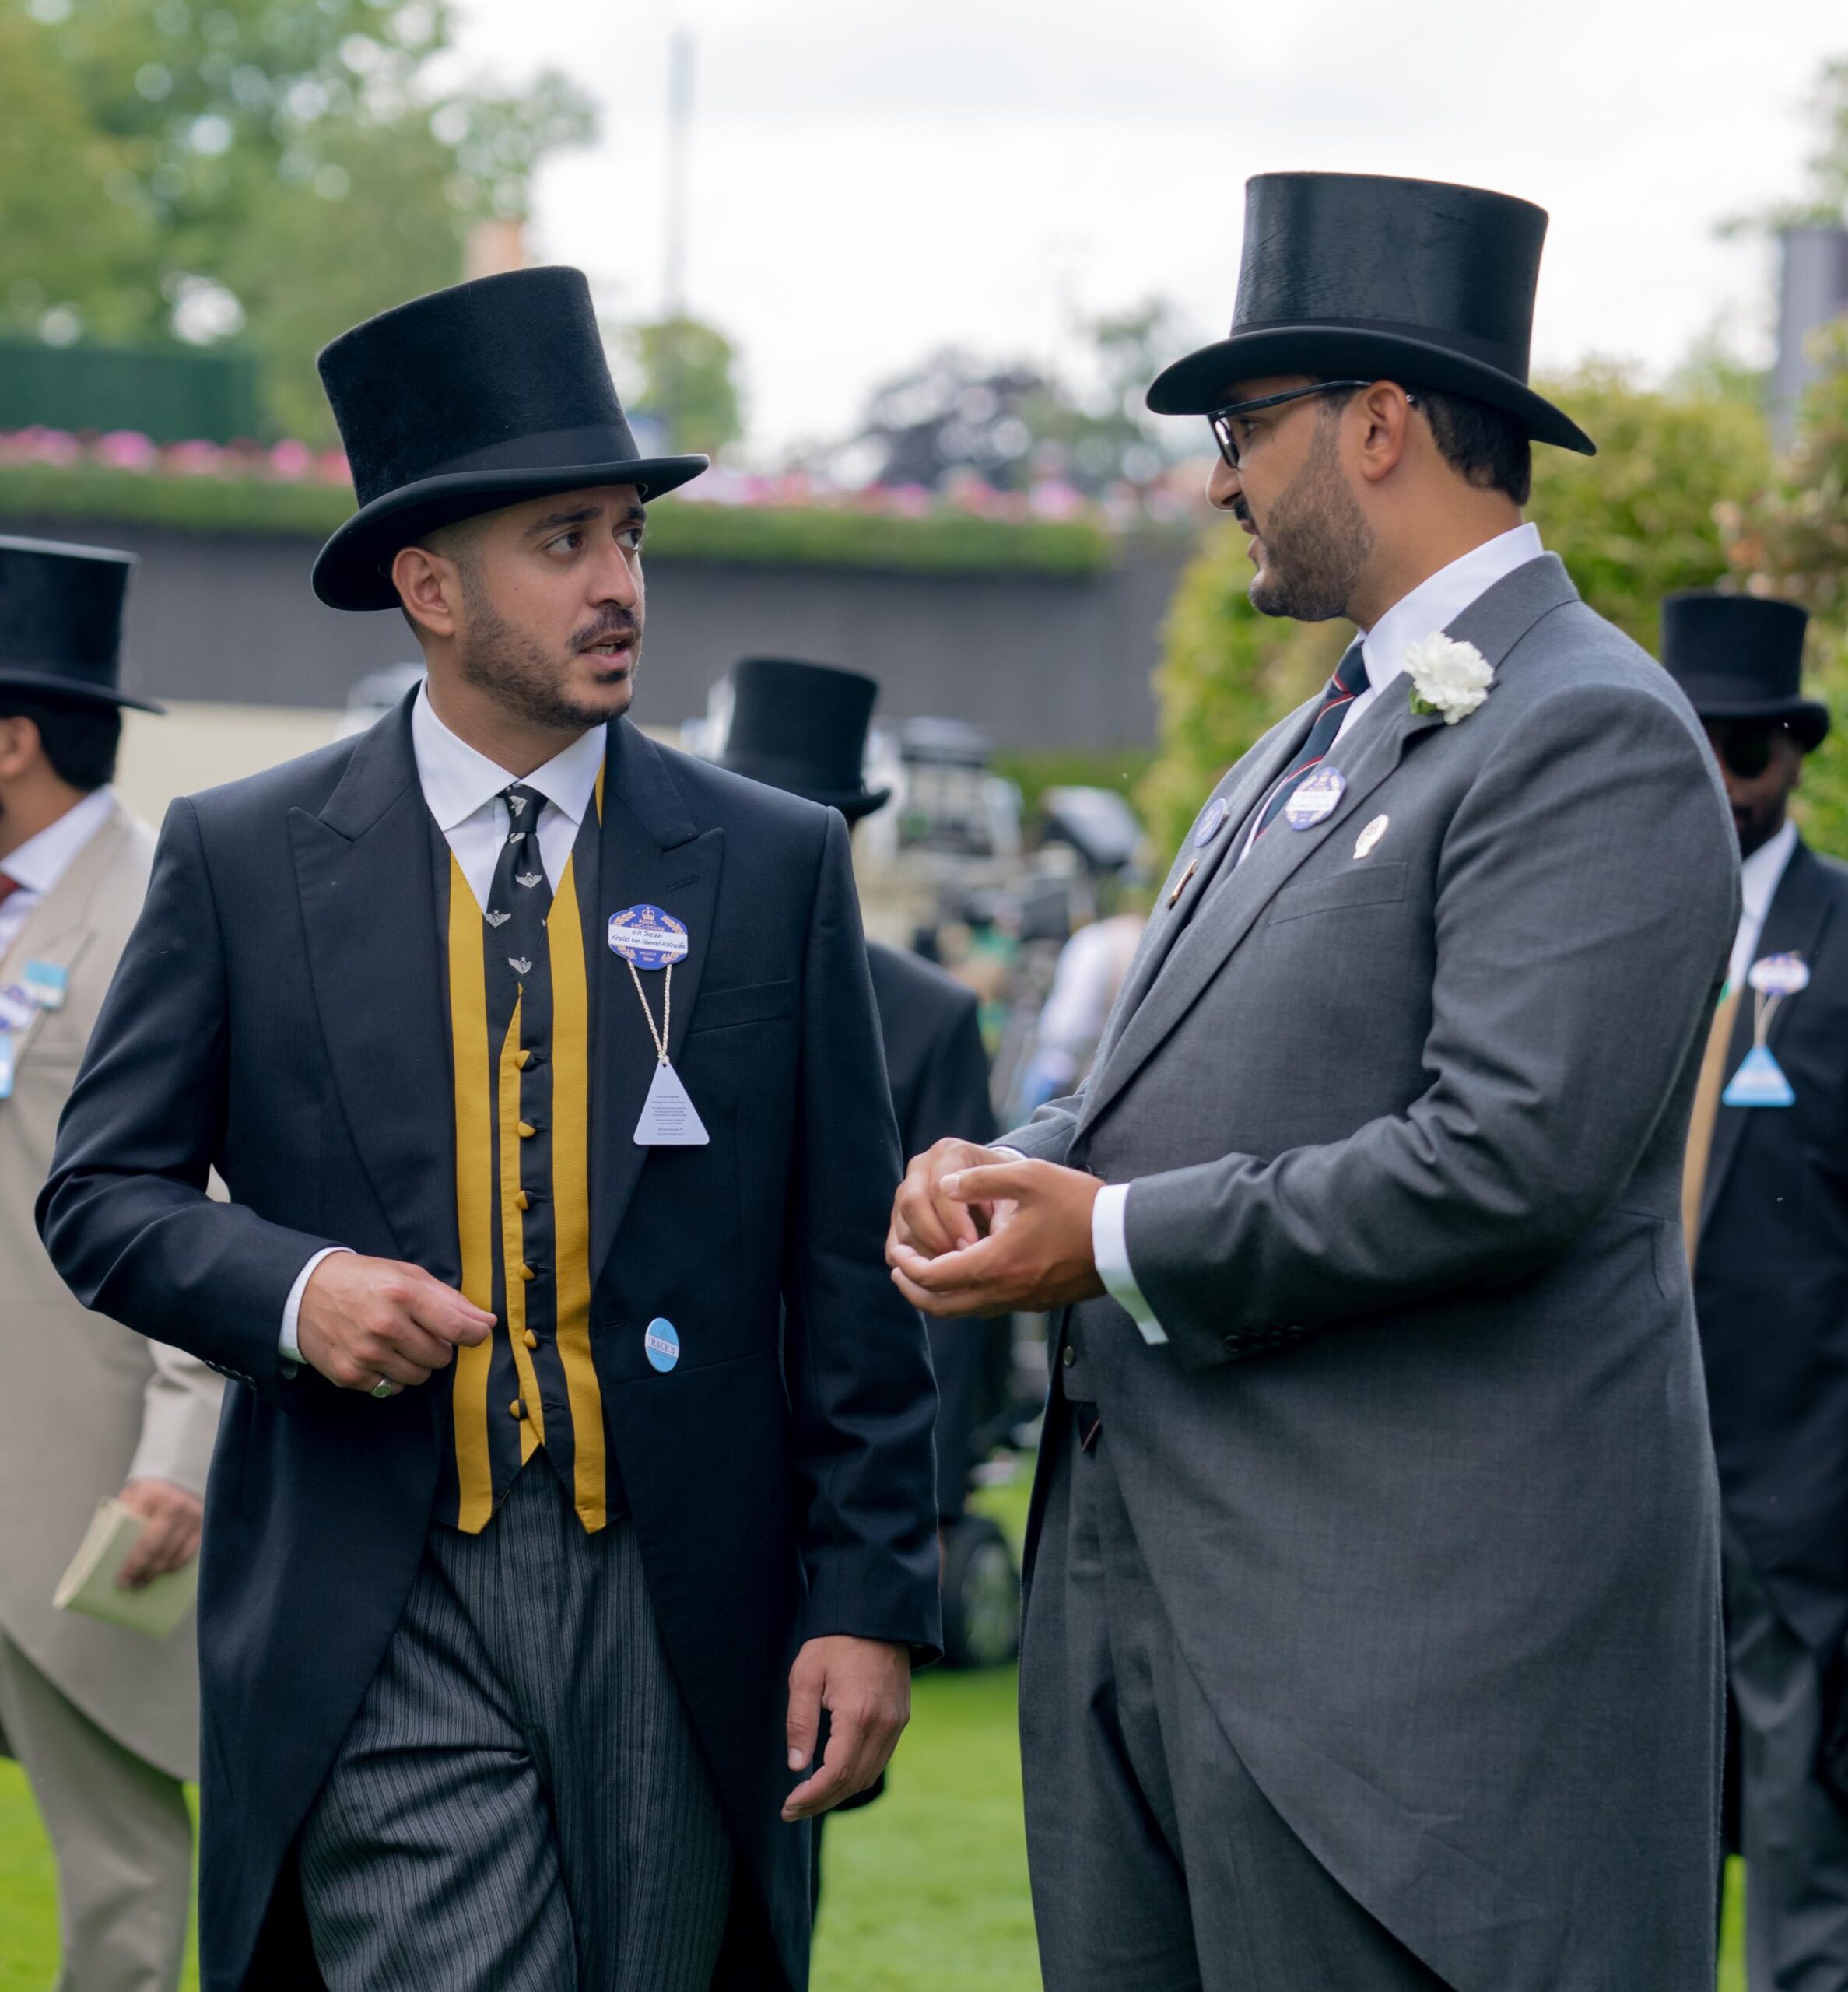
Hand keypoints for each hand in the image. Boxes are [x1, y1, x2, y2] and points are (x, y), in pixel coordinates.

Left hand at [115, 1478, 203, 1588]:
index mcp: (151, 1496)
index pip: (140, 1539)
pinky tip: (163, 1571)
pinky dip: (174, 1565)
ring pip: (173, 1555)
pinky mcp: (204, 1524)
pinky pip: (188, 1554)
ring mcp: (192, 1516)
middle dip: (142, 1572)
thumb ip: (122, 1518)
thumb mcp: (131, 1497)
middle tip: (131, 1586)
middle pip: (157, 1550)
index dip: (131, 1563)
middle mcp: (175, 1505)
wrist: (181, 1473)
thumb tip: (109, 1553)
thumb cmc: (149, 1492)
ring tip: (143, 1582)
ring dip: (157, 1573)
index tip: (121, 1580)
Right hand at [297, 1253, 493, 1394]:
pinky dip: (392, 1376)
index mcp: (402, 1294)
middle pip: (440, 1357)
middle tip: (421, 1331)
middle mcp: (384, 1326)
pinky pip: (392, 1389)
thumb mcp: (407, 1276)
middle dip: (439, 1346)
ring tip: (399, 1343)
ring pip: (419, 1377)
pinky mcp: (349, 1375)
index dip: (476, 1335)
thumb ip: (450, 1299)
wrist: (303, 1292)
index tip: (478, 1333)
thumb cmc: (364, 1281)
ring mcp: (365, 1354)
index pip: (457, 1328)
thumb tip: (487, 1322)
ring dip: (417, 1363)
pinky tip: (379, 1355)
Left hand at [783, 1636, 910, 1820]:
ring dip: (840, 1793)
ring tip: (811, 1797)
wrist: (876, 1618)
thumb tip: (797, 1766)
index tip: (788, 1806)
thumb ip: (800, 1722)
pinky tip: (835, 1774)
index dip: (811, 1797)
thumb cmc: (835, 1643)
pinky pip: (880, 1760)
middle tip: (793, 1810)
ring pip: (869, 1776)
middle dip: (821, 1802)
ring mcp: (896, 1723)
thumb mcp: (806, 1674)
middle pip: (854, 1783)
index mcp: (858, 1714)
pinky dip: (857, 1775)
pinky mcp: (900, 1719)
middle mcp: (883, 1725)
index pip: (836, 1774)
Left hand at [888, 1157, 1105, 1317]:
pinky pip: (988, 1307)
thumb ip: (981, 1180)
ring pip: (965, 1311)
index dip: (908, 1265)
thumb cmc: (1078, 1204)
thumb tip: (945, 1185)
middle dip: (913, 1291)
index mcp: (996, 1263)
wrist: (1125, 1240)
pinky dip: (965, 1295)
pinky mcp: (1035, 1302)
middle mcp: (1004, 1291)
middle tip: (899, 1268)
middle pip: (942, 1307)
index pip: (934, 1277)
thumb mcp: (1028, 1177)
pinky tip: (965, 1270)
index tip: (897, 1250)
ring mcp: (1021, 1302)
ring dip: (939, 1295)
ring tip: (925, 1270)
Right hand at [889, 1139, 1019, 1263]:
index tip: (973, 1247)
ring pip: (901, 1227)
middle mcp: (920, 1168)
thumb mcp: (1015, 1191)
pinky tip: (938, 1274)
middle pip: (911, 1203)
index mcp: (949, 1153)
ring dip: (924, 1255)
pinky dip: (913, 1265)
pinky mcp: (898, 1219)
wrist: (998, 1191)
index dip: (954, 1222)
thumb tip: (976, 1244)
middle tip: (958, 1262)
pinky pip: (893, 1246)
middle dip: (935, 1238)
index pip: (939, 1187)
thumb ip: (999, 1209)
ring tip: (952, 1272)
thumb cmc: (1009, 1191)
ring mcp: (904, 1192)